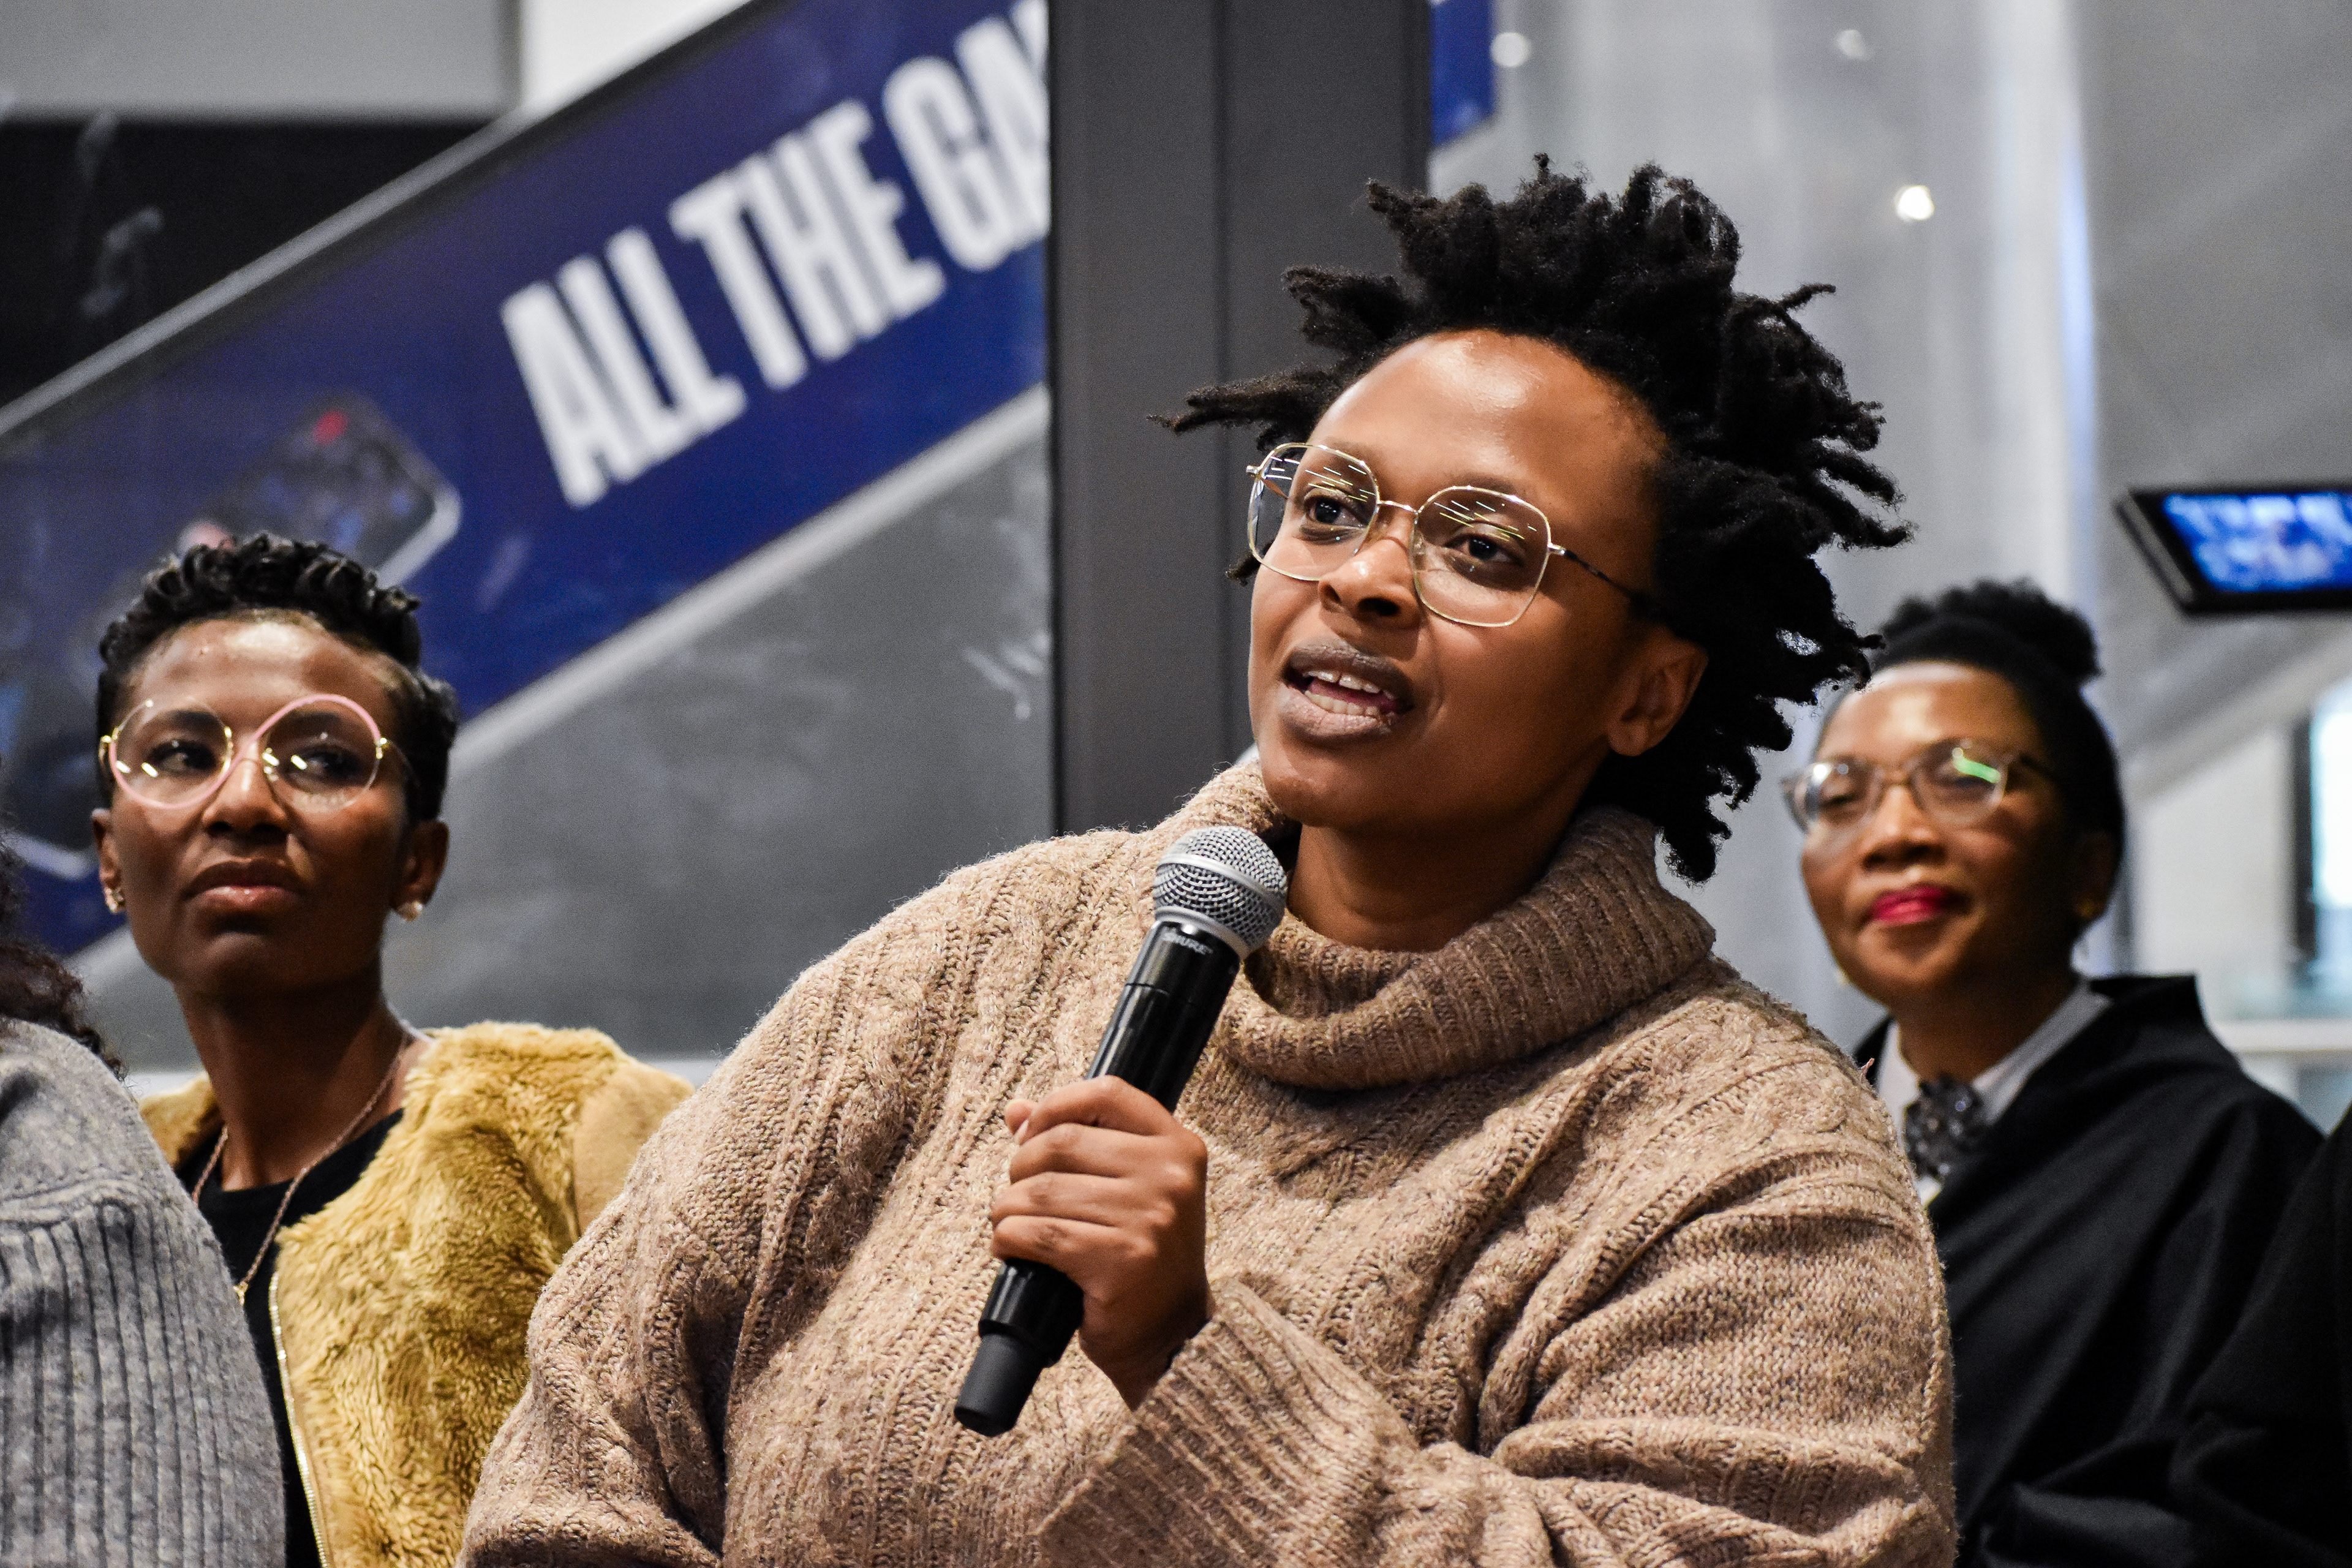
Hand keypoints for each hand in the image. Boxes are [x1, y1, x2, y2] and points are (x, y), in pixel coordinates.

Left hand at [990, 1078, 1211, 1407]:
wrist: (1172, 1336)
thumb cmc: (1143, 1255)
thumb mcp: (1128, 1189)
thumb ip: (1080, 1140)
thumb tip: (1016, 1111)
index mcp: (1178, 1147)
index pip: (1106, 1092)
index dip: (1055, 1106)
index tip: (1029, 1134)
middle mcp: (1170, 1177)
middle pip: (1061, 1143)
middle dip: (1020, 1169)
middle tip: (1017, 1197)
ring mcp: (1149, 1218)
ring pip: (1041, 1192)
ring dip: (1007, 1210)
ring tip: (1010, 1226)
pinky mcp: (1121, 1261)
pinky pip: (1038, 1235)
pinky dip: (1009, 1240)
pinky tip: (1011, 1250)